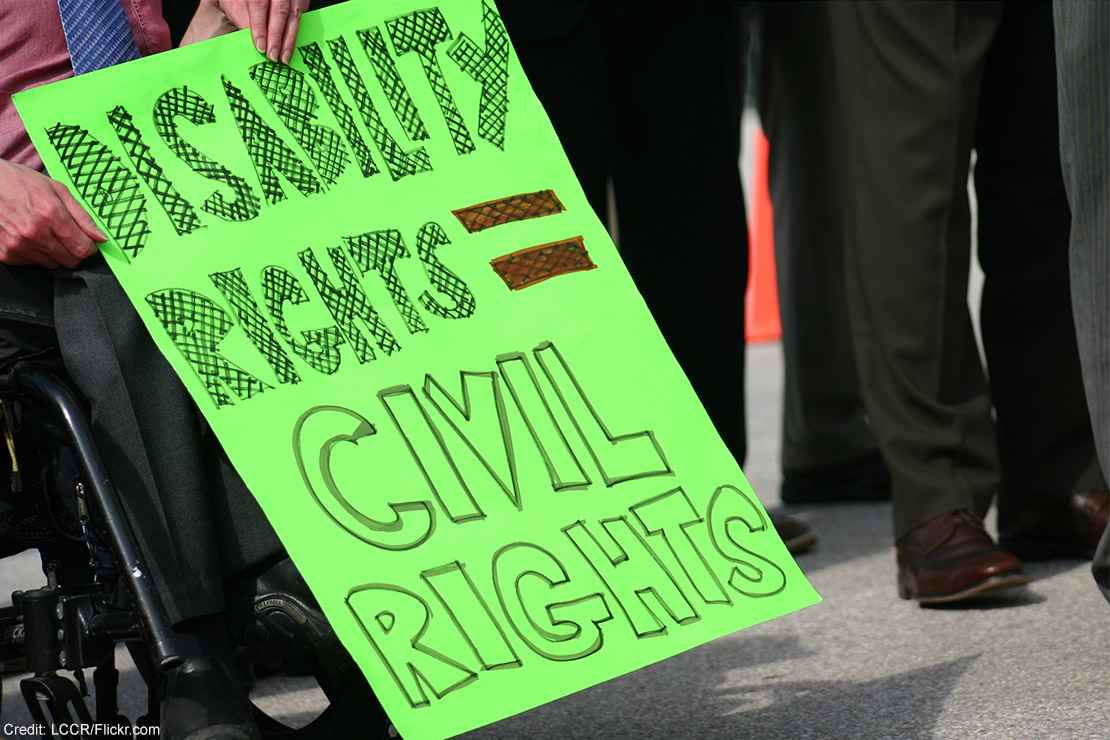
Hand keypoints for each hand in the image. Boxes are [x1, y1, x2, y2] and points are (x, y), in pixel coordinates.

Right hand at [0, 160, 105, 269]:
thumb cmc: (20, 182)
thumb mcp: (57, 189)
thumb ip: (82, 216)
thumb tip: (102, 238)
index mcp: (51, 215)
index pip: (83, 249)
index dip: (89, 247)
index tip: (86, 241)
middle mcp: (34, 234)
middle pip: (70, 261)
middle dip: (73, 251)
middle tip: (65, 236)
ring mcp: (18, 246)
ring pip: (52, 265)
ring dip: (54, 253)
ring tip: (43, 232)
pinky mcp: (5, 254)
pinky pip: (32, 264)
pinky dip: (35, 254)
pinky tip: (28, 237)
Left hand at [183, 0, 311, 63]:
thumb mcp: (236, 2)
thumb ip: (241, 16)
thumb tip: (251, 38)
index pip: (259, 5)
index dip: (260, 28)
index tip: (260, 46)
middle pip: (280, 12)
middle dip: (276, 38)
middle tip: (273, 56)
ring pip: (294, 16)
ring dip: (289, 40)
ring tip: (284, 58)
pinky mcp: (300, 1)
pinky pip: (302, 16)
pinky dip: (297, 33)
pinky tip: (292, 46)